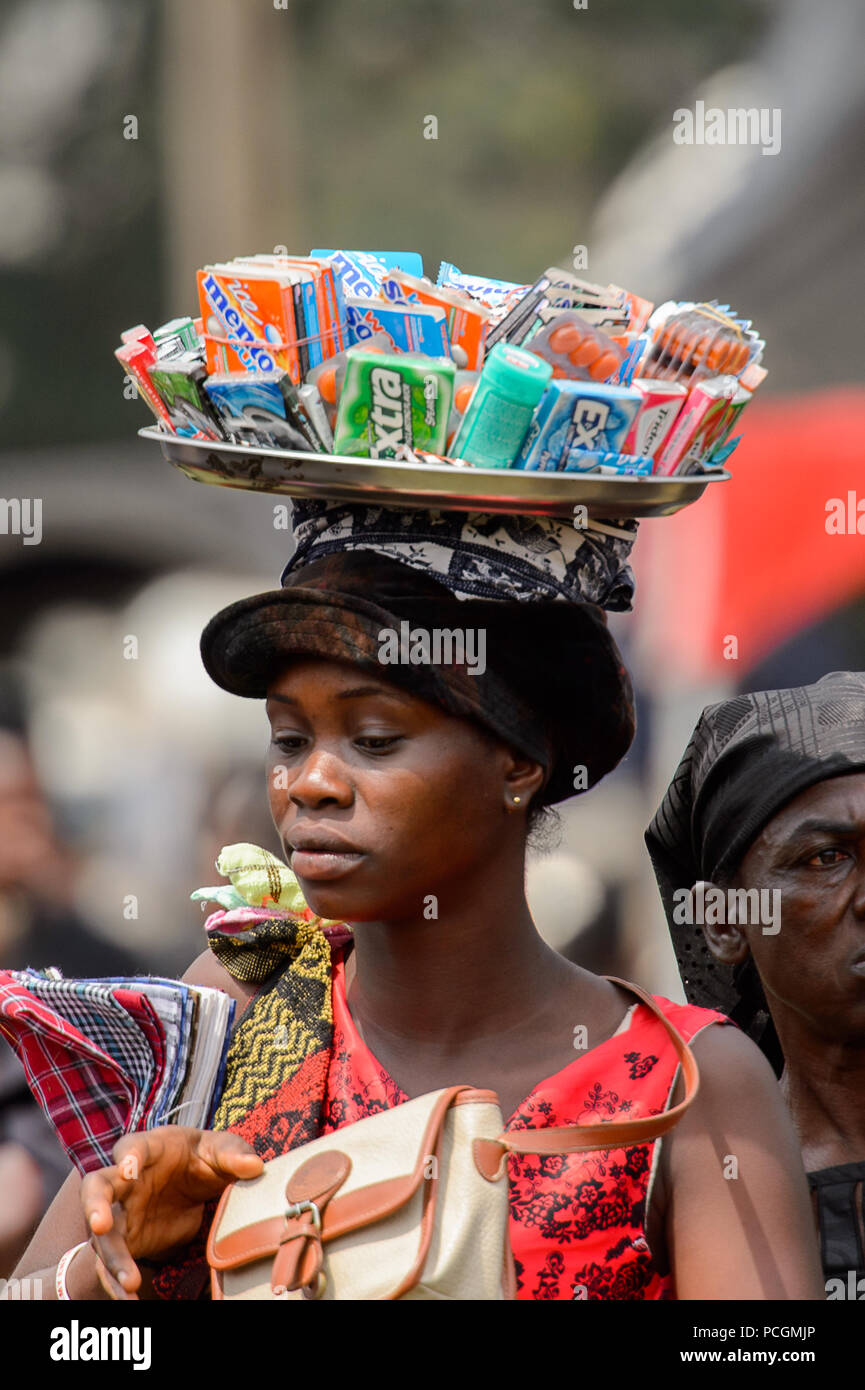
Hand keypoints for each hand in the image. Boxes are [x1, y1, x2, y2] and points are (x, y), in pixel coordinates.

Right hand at [80, 1127, 262, 1299]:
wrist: (192, 1183)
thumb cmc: (201, 1158)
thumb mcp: (219, 1151)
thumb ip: (234, 1155)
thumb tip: (255, 1166)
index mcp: (149, 1149)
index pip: (132, 1146)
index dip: (129, 1156)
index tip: (129, 1168)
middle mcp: (126, 1182)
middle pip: (97, 1188)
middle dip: (94, 1205)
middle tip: (101, 1224)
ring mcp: (122, 1214)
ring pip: (104, 1236)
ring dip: (112, 1258)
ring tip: (130, 1282)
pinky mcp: (126, 1242)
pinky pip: (114, 1264)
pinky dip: (118, 1283)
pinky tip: (130, 1300)